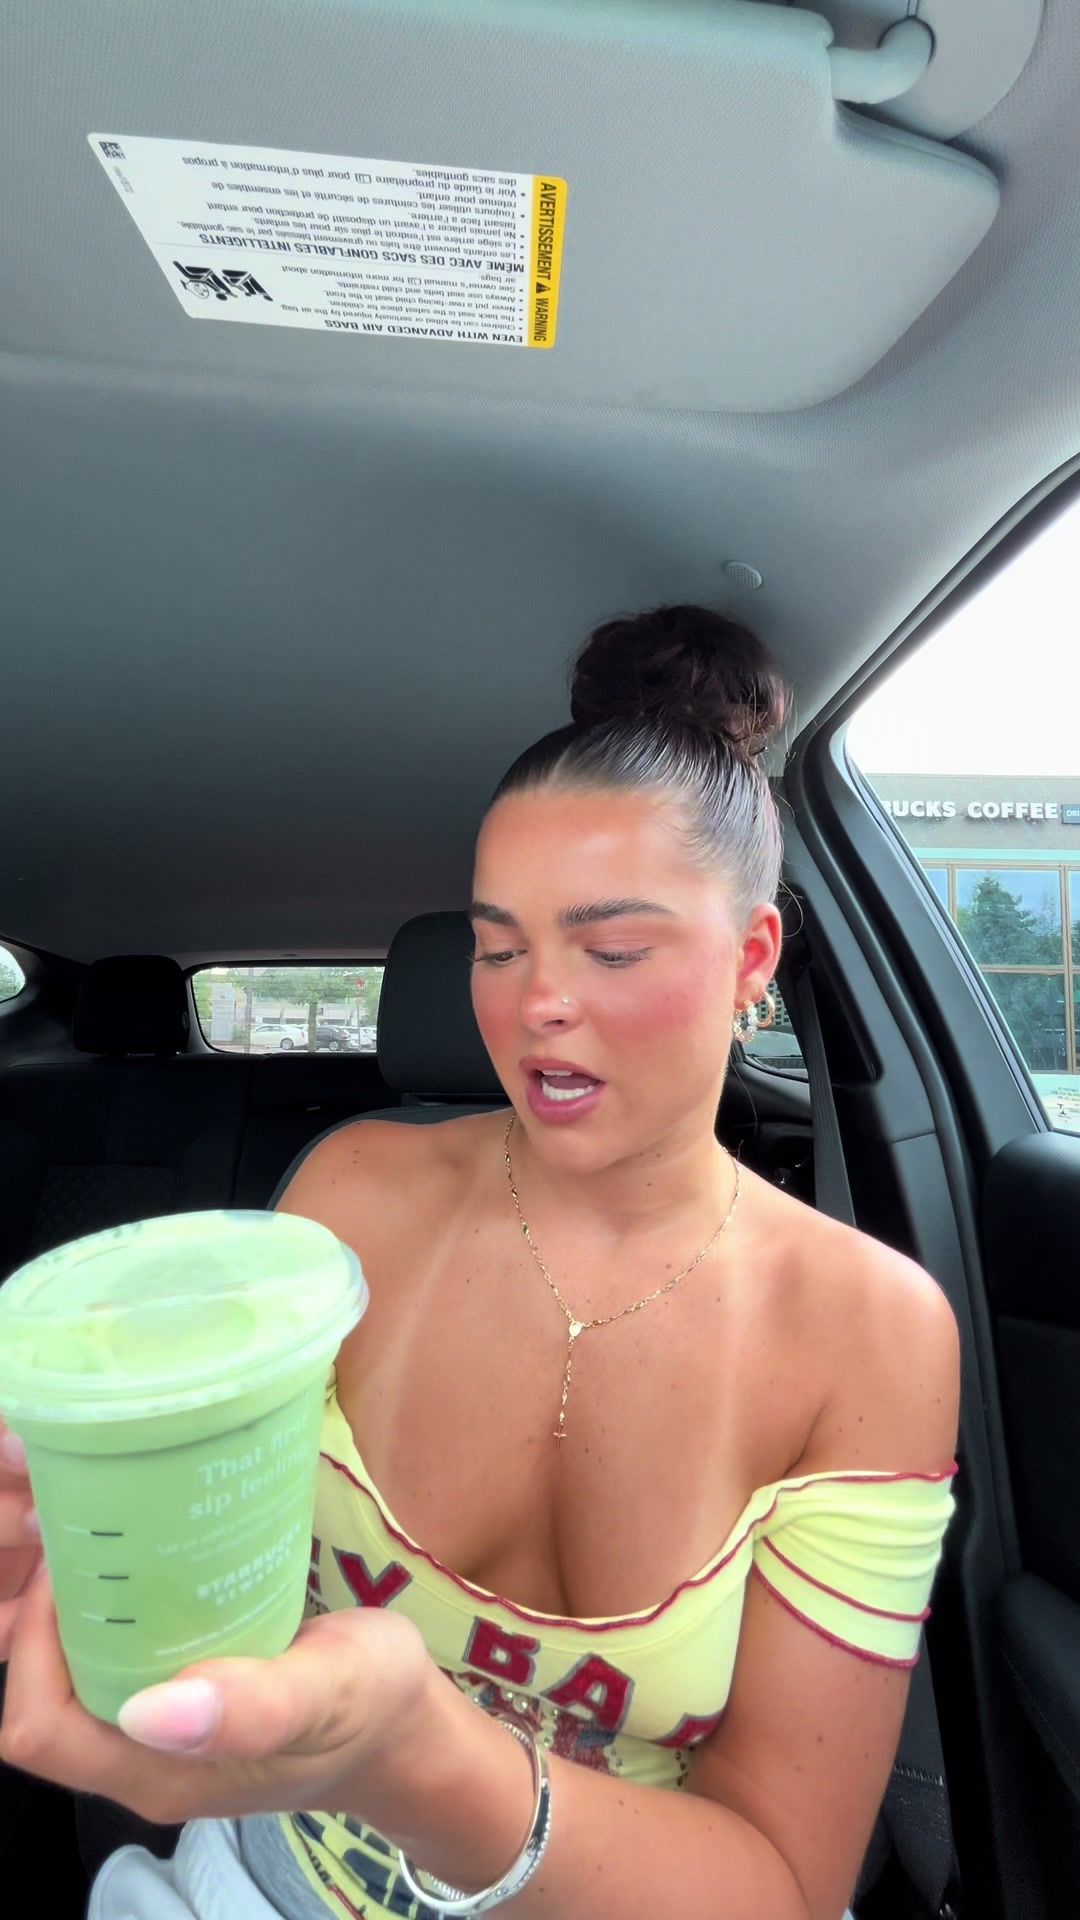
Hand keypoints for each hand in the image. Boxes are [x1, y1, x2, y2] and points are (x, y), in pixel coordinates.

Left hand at [0, 1419, 432, 1829]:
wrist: (408, 1727)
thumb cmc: (372, 1705)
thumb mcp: (330, 1693)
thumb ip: (252, 1708)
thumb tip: (147, 1713)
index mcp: (159, 1771)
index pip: (37, 1727)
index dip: (29, 1650)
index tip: (70, 1566)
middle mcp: (141, 1762)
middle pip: (42, 1700)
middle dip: (42, 1617)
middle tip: (82, 1528)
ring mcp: (157, 1740)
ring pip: (74, 1679)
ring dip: (72, 1612)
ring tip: (105, 1533)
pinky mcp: (179, 1707)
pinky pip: (112, 1666)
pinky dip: (109, 1615)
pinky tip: (140, 1560)